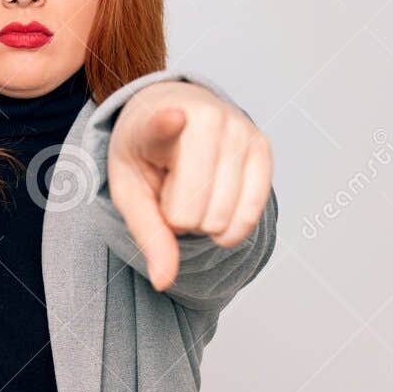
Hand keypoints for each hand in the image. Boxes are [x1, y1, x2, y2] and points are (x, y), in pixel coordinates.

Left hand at [106, 80, 272, 291]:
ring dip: (203, 221)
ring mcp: (239, 130)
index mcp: (156, 120)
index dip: (168, 126)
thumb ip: (147, 234)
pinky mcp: (263, 147)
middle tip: (171, 190)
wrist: (175, 109)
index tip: (175, 117)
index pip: (163, 126)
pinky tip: (214, 209)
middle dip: (177, 218)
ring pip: (221, 219)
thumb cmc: (148, 154)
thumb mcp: (129, 192)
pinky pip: (251, 214)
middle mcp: (205, 118)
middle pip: (190, 212)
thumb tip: (164, 281)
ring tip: (193, 189)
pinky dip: (229, 228)